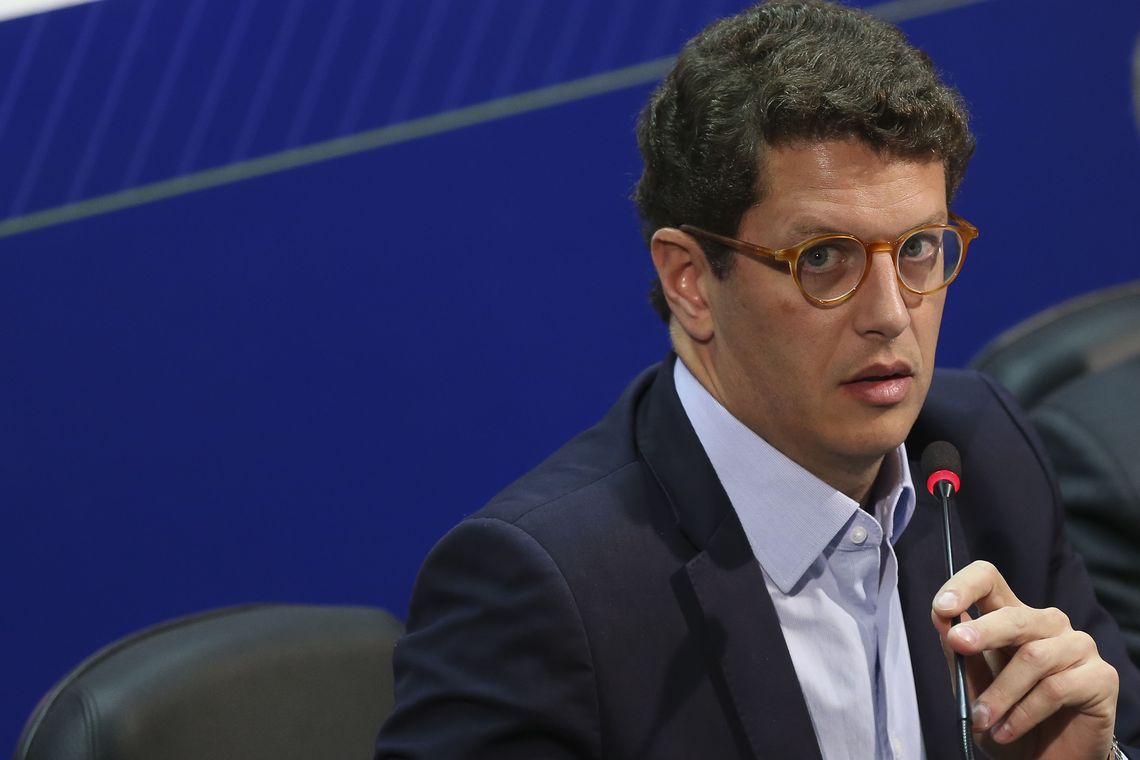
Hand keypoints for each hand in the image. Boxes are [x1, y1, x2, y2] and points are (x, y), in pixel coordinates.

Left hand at [931, 560, 1118, 759]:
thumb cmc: (1006, 718)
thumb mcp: (973, 687)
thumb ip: (960, 653)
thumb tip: (941, 617)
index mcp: (1012, 618)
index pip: (990, 580)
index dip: (965, 586)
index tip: (941, 608)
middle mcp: (1048, 625)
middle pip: (1015, 615)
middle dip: (983, 630)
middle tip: (958, 644)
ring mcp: (1078, 648)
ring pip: (1034, 656)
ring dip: (1001, 693)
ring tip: (982, 719)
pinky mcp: (1101, 677)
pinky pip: (1057, 687)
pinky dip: (1025, 713)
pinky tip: (1007, 732)